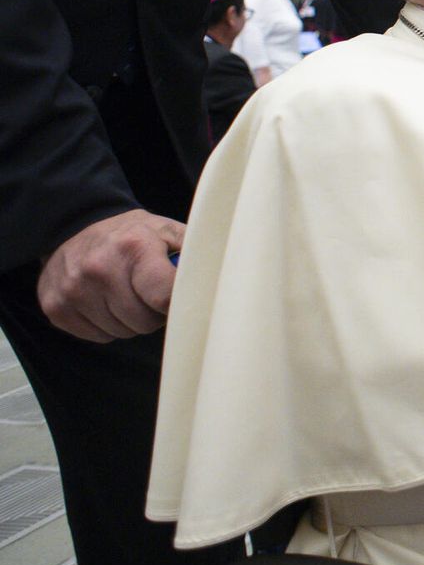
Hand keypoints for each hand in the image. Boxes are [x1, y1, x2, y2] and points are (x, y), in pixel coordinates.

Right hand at [38, 209, 182, 341]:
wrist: (73, 228)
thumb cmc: (132, 235)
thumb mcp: (167, 231)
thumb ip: (194, 254)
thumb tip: (225, 279)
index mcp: (133, 248)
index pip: (165, 297)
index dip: (178, 306)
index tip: (183, 300)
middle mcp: (99, 269)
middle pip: (143, 321)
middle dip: (154, 313)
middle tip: (152, 294)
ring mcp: (73, 291)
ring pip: (122, 332)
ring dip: (131, 321)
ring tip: (130, 295)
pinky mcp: (56, 308)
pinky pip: (98, 337)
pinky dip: (108, 326)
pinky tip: (107, 302)